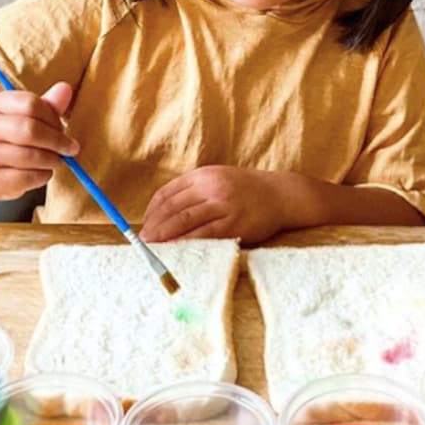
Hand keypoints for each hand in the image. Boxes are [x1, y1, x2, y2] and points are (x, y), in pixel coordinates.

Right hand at [0, 82, 79, 199]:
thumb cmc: (8, 136)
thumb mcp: (23, 116)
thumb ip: (47, 105)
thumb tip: (66, 89)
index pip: (31, 104)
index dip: (53, 117)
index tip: (62, 127)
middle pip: (30, 130)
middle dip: (57, 141)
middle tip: (71, 148)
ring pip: (30, 156)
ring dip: (52, 160)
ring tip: (56, 160)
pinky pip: (26, 177)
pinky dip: (43, 175)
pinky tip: (44, 172)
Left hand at [139, 165, 286, 243]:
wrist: (281, 195)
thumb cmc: (246, 190)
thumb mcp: (218, 179)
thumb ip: (194, 191)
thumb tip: (164, 213)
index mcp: (203, 175)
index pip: (167, 193)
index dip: (152, 211)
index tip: (144, 224)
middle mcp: (211, 187)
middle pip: (172, 208)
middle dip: (154, 225)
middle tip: (143, 240)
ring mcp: (222, 205)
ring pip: (184, 221)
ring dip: (165, 235)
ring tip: (153, 246)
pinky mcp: (234, 223)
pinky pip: (203, 235)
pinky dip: (186, 243)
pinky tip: (177, 250)